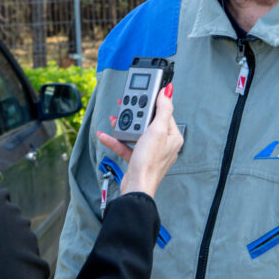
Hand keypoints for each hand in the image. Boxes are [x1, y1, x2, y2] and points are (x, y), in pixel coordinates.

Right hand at [97, 83, 182, 198]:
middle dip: (134, 114)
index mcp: (172, 137)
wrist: (136, 187)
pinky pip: (126, 145)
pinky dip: (116, 140)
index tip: (143, 94)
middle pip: (148, 122)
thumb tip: (168, 91)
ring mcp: (150, 152)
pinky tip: (105, 136)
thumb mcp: (157, 130)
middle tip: (124, 104)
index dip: (152, 103)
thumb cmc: (149, 162)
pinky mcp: (138, 159)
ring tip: (114, 119)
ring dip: (123, 125)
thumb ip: (163, 109)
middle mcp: (163, 144)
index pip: (164, 113)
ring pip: (136, 133)